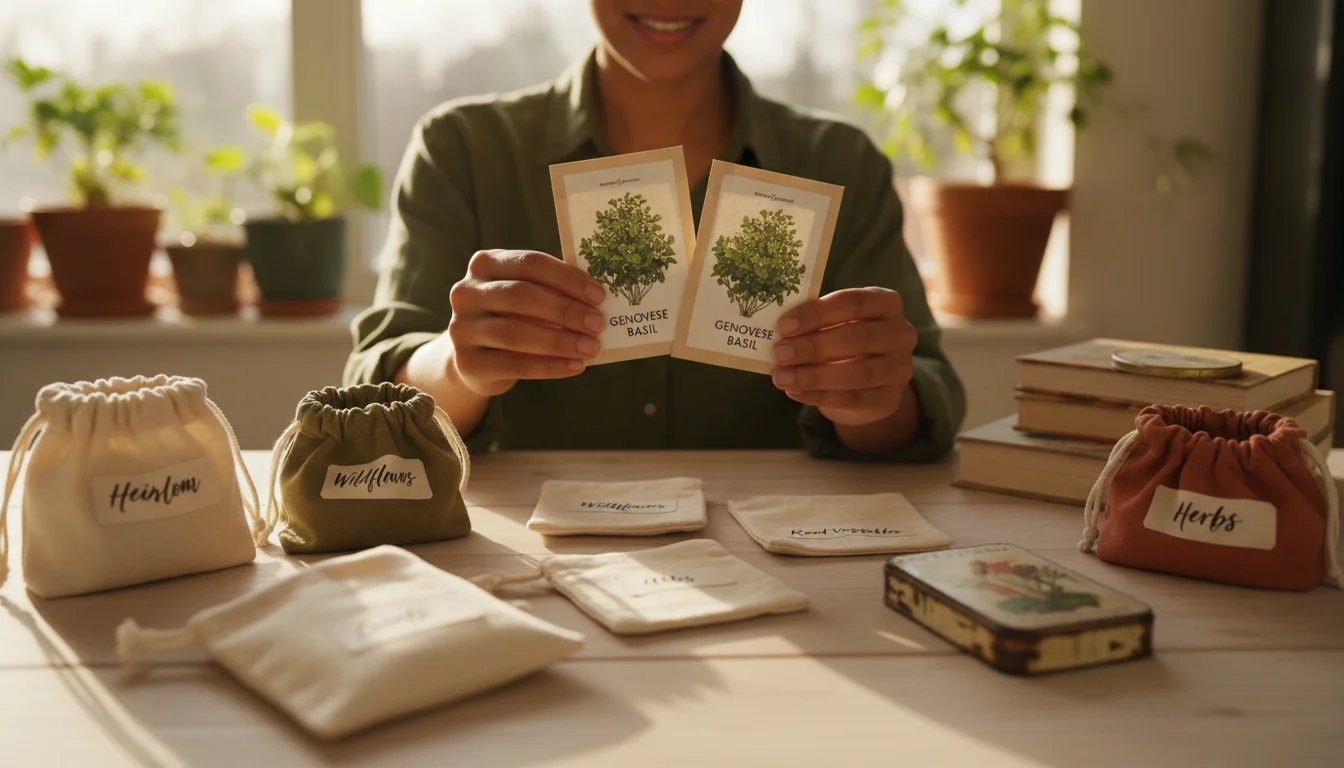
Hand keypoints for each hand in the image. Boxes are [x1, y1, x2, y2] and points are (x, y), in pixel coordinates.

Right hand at [447, 249, 605, 396]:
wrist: (475, 360)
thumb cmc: (510, 318)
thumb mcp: (524, 297)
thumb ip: (550, 291)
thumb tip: (596, 300)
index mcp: (484, 264)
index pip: (529, 263)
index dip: (567, 278)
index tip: (598, 295)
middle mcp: (466, 292)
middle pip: (521, 296)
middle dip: (565, 310)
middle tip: (597, 323)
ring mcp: (462, 328)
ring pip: (516, 333)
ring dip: (560, 341)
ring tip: (590, 347)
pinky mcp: (468, 362)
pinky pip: (515, 365)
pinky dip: (550, 367)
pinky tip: (576, 366)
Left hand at [771, 287, 916, 425]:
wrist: (869, 382)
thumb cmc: (846, 340)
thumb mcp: (835, 324)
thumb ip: (816, 324)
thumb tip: (779, 333)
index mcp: (886, 303)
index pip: (853, 302)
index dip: (817, 313)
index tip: (784, 326)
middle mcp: (901, 333)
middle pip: (858, 337)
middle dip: (813, 346)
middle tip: (780, 353)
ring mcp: (900, 368)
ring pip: (858, 372)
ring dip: (814, 376)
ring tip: (781, 377)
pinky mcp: (890, 398)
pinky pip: (853, 399)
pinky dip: (820, 396)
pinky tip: (794, 392)